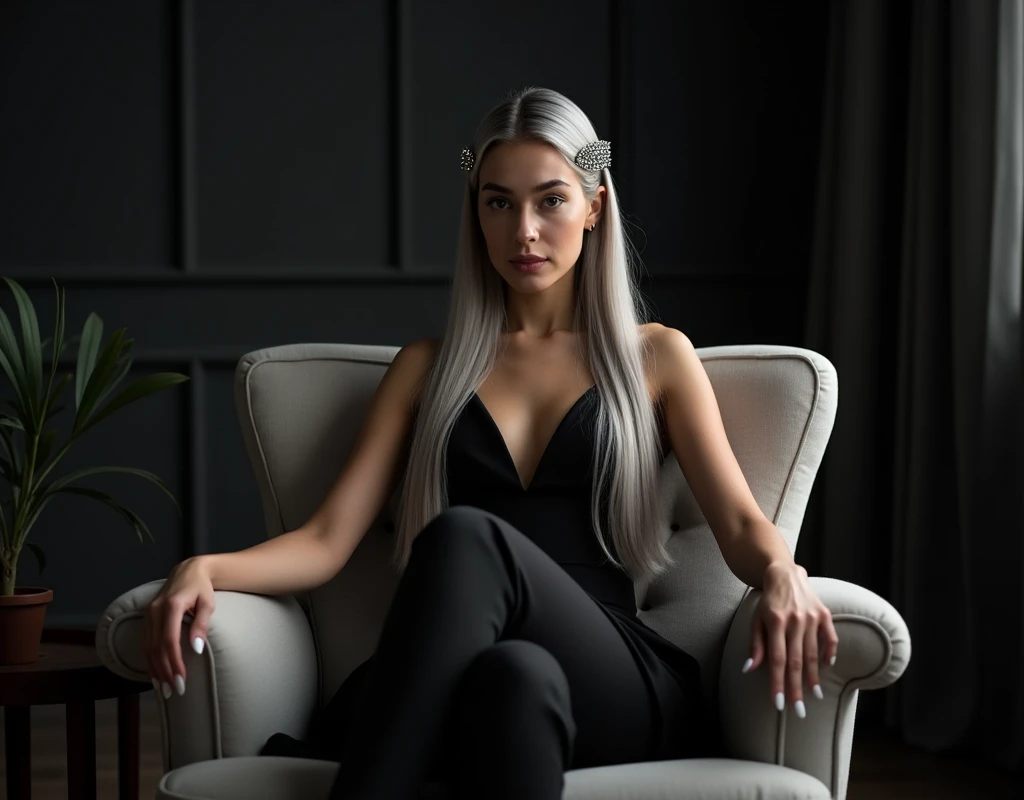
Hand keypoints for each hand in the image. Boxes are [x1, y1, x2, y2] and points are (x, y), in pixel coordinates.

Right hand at [143, 556, 215, 698]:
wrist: (188, 570)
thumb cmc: (202, 588)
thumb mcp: (208, 603)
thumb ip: (202, 624)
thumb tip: (197, 649)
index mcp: (171, 606)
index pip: (169, 640)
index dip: (174, 662)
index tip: (181, 680)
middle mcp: (155, 611)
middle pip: (156, 648)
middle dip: (164, 672)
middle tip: (173, 691)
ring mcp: (148, 614)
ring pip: (147, 648)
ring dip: (155, 670)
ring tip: (164, 689)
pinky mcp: (146, 618)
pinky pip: (145, 643)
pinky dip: (150, 661)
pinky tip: (156, 675)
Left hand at [741, 563, 838, 718]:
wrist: (785, 574)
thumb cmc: (768, 601)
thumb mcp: (756, 619)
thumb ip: (755, 644)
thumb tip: (749, 669)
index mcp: (775, 622)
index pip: (777, 659)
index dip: (778, 682)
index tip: (779, 703)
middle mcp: (794, 620)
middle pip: (796, 661)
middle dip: (797, 688)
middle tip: (799, 711)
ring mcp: (811, 617)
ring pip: (813, 653)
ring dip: (814, 677)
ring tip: (815, 696)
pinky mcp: (824, 614)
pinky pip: (830, 637)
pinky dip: (830, 652)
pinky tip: (827, 666)